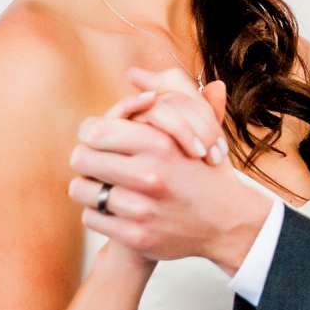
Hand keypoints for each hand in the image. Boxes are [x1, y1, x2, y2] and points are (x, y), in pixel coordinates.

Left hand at [69, 76, 271, 271]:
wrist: (228, 222)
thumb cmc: (205, 169)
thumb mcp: (198, 128)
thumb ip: (170, 95)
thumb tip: (135, 72)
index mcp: (161, 144)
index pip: (96, 130)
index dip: (90, 133)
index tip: (97, 139)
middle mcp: (151, 175)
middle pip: (81, 158)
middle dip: (85, 159)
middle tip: (95, 163)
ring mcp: (142, 209)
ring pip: (82, 190)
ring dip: (89, 188)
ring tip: (103, 186)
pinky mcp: (137, 237)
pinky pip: (92, 218)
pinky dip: (98, 213)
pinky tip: (113, 209)